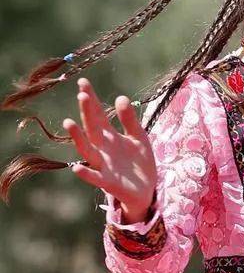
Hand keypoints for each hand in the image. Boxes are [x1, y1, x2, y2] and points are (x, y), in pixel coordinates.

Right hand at [63, 77, 156, 222]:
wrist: (146, 189)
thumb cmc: (139, 162)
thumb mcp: (139, 138)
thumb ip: (130, 120)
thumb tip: (121, 97)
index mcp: (110, 136)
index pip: (98, 114)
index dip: (91, 99)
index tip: (83, 82)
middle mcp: (103, 148)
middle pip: (92, 128)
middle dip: (87, 112)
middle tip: (82, 95)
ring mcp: (103, 164)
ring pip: (87, 150)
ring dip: (78, 138)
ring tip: (69, 123)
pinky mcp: (107, 182)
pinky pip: (94, 178)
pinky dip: (86, 173)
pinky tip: (76, 167)